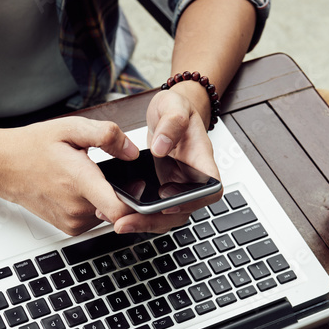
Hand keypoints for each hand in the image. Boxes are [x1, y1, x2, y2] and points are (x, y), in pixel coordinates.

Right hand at [0, 117, 212, 235]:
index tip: (148, 194)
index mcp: (80, 182)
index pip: (121, 210)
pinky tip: (78, 188)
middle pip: (119, 209)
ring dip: (106, 198)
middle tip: (112, 172)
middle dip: (123, 192)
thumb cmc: (32, 147)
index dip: (140, 205)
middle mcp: (77, 208)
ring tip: (89, 176)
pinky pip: (93, 219)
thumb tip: (132, 151)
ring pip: (106, 214)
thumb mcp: (70, 128)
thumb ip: (106, 135)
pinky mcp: (68, 228)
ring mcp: (72, 222)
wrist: (1, 166)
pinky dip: (92, 205)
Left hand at [121, 86, 220, 233]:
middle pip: (184, 210)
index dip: (193, 201)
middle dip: (156, 220)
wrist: (168, 114)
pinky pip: (155, 210)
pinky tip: (117, 213)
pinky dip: (137, 215)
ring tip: (119, 223)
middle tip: (128, 221)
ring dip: (144, 223)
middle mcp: (193, 178)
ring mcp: (178, 187)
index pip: (211, 189)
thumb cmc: (177, 109)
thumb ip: (171, 123)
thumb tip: (161, 147)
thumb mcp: (174, 105)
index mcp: (202, 159)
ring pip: (168, 216)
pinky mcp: (163, 190)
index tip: (167, 200)